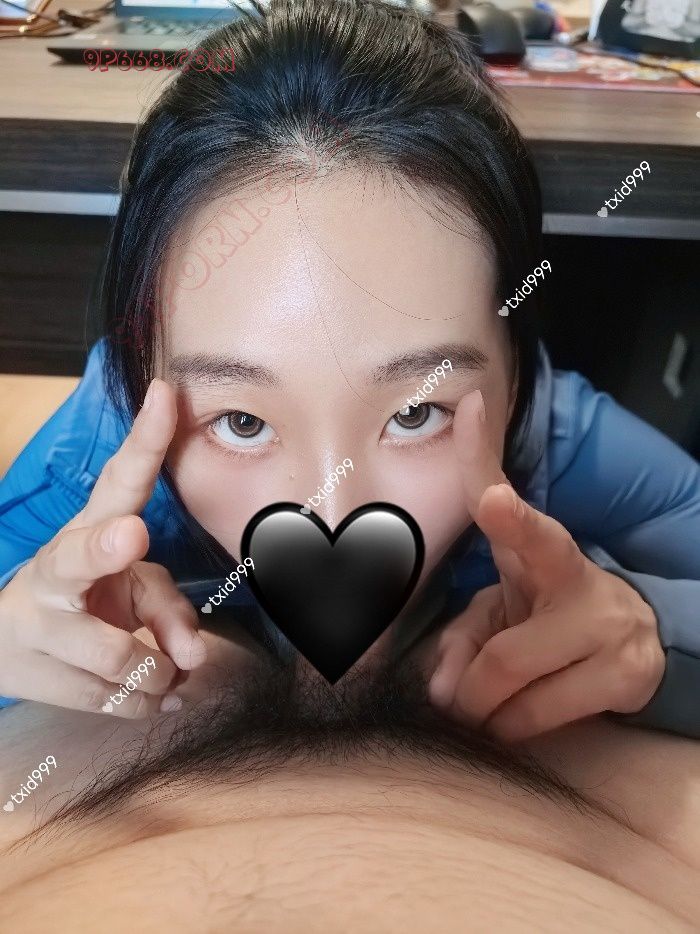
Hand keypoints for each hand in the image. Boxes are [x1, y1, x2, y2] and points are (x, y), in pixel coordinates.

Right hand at [0, 379, 206, 717]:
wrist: (8, 644)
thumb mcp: (133, 586)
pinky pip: (113, 702)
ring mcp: (39, 624)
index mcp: (88, 529)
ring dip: (158, 673)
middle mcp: (57, 569)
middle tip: (129, 534)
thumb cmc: (90, 597)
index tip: (164, 395)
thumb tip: (190, 659)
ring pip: (120, 658)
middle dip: (104, 547)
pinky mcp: (32, 675)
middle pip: (78, 555)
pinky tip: (151, 695)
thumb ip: (171, 607)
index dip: (145, 438)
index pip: (120, 478)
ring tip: (164, 670)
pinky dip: (146, 704)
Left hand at [427, 390, 664, 741]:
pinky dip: (515, 725)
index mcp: (540, 550)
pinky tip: (517, 717)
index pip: (516, 520)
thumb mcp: (499, 608)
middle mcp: (578, 581)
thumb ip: (461, 639)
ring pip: (518, 686)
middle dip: (468, 686)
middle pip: (504, 649)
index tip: (483, 461)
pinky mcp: (629, 675)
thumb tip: (440, 692)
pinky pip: (545, 716)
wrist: (629, 640)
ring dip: (487, 709)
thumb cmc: (546, 615)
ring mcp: (609, 629)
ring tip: (486, 704)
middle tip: (452, 697)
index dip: (499, 501)